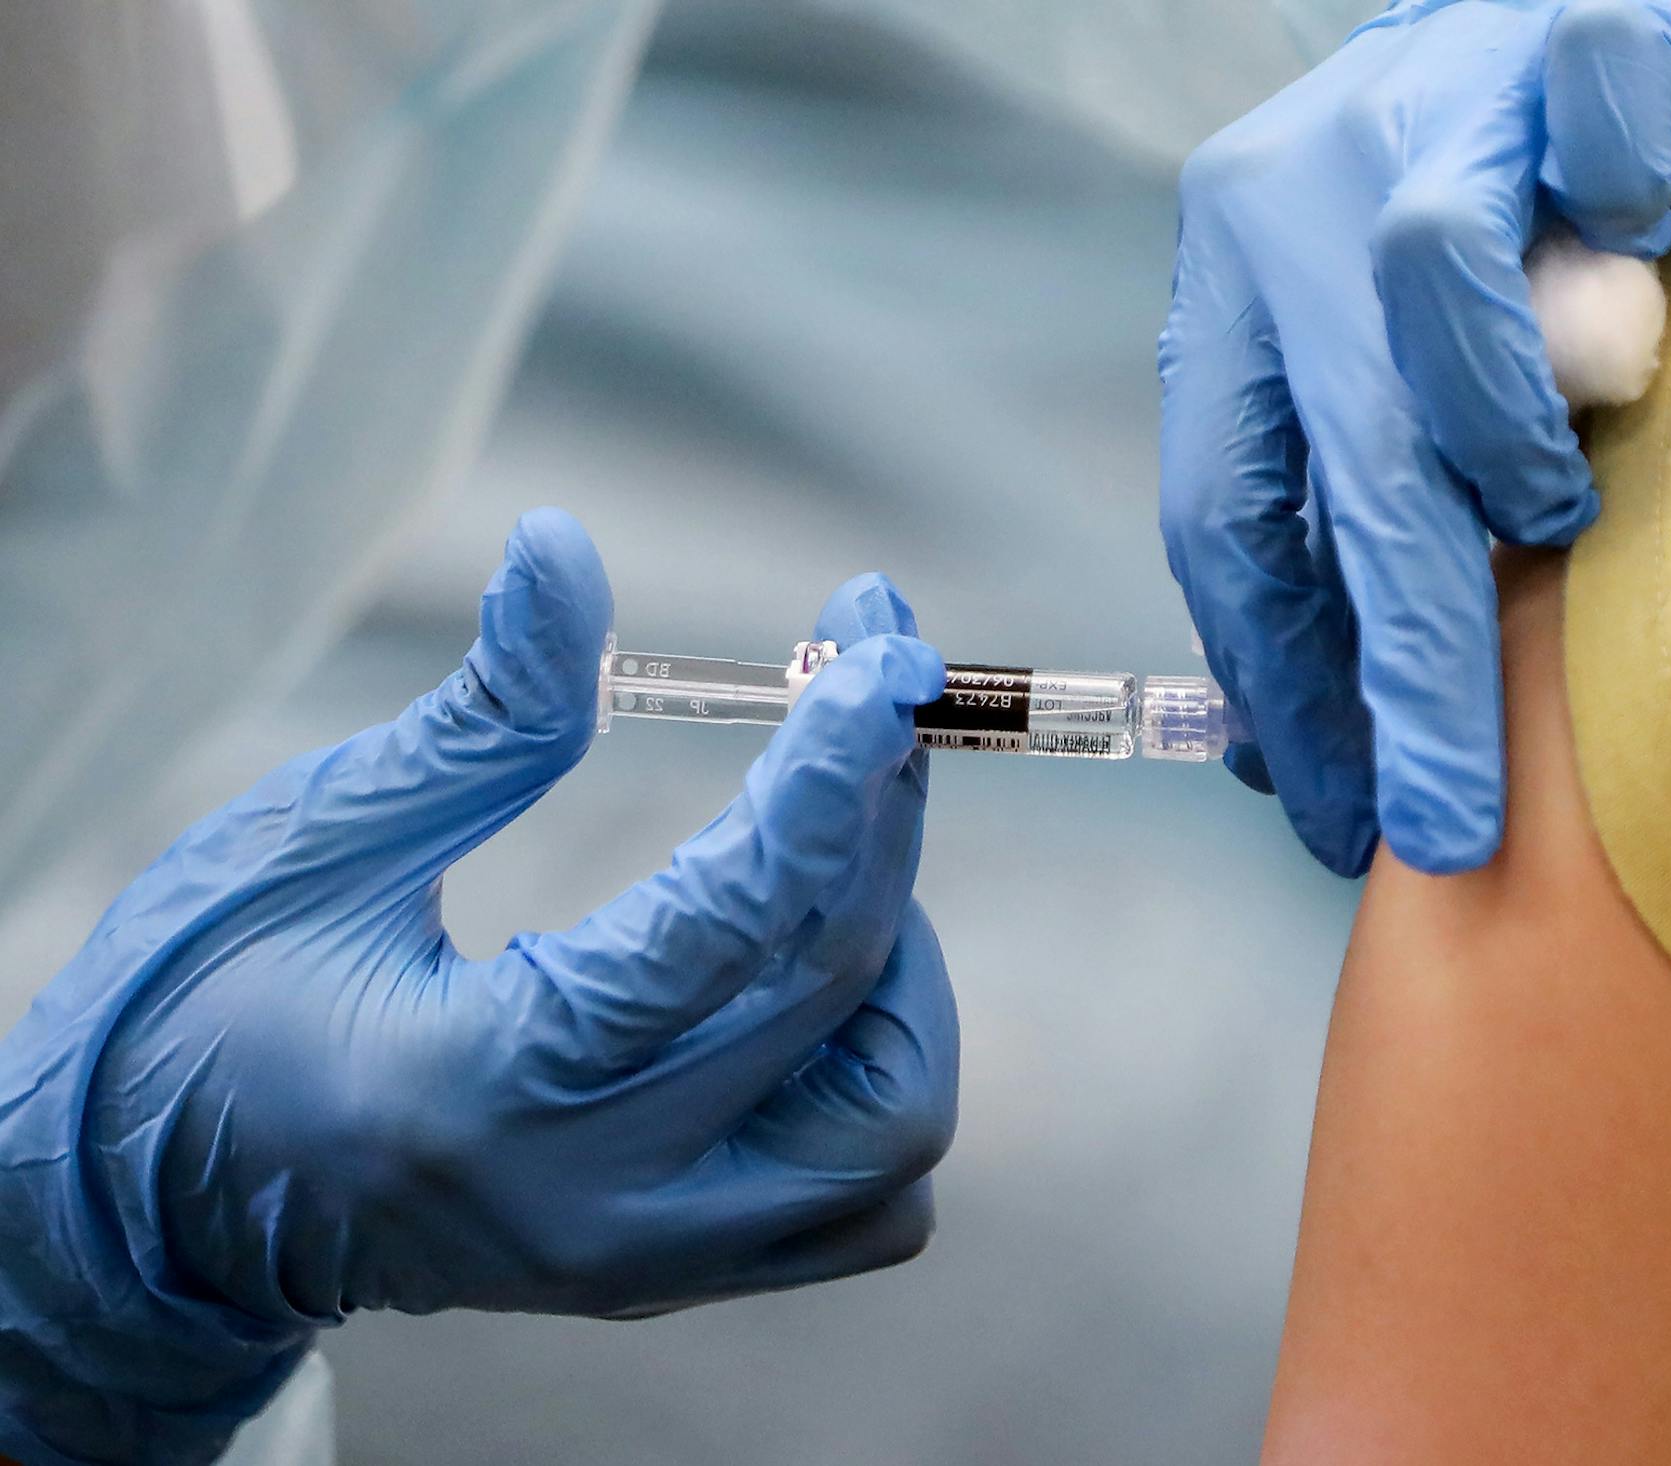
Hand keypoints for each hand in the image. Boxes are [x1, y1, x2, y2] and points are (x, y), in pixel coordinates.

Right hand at [0, 511, 958, 1465]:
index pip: (730, 923)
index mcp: (478, 1086)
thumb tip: (568, 549)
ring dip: (902, 964)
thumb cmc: (203, 1001)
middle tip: (871, 691)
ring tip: (828, 847)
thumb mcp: (320, 837)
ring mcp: (642, 1259)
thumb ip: (480, 715)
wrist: (149, 1207)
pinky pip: (864, 1202)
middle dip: (883, 818)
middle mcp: (591, 1200)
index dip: (829, 771)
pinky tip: (813, 970)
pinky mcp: (669, 1272)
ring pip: (890, 1135)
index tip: (880, 652)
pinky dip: (880, 1069)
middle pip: (841, 1000)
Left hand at [1159, 0, 1670, 873]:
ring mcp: (1425, 105)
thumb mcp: (1385, 380)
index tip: (1334, 809)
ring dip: (1506, 442)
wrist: (1587, 22)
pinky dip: (1624, 219)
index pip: (1224, 514)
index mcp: (1234, 291)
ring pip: (1431, 289)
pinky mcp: (1560, 37)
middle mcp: (1297, 194)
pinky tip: (1646, 263)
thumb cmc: (1497, 237)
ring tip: (1556, 512)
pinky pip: (1596, 139)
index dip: (1278, 680)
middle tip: (1447, 818)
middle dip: (1397, 668)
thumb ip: (1353, 521)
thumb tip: (1316, 732)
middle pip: (1332, 454)